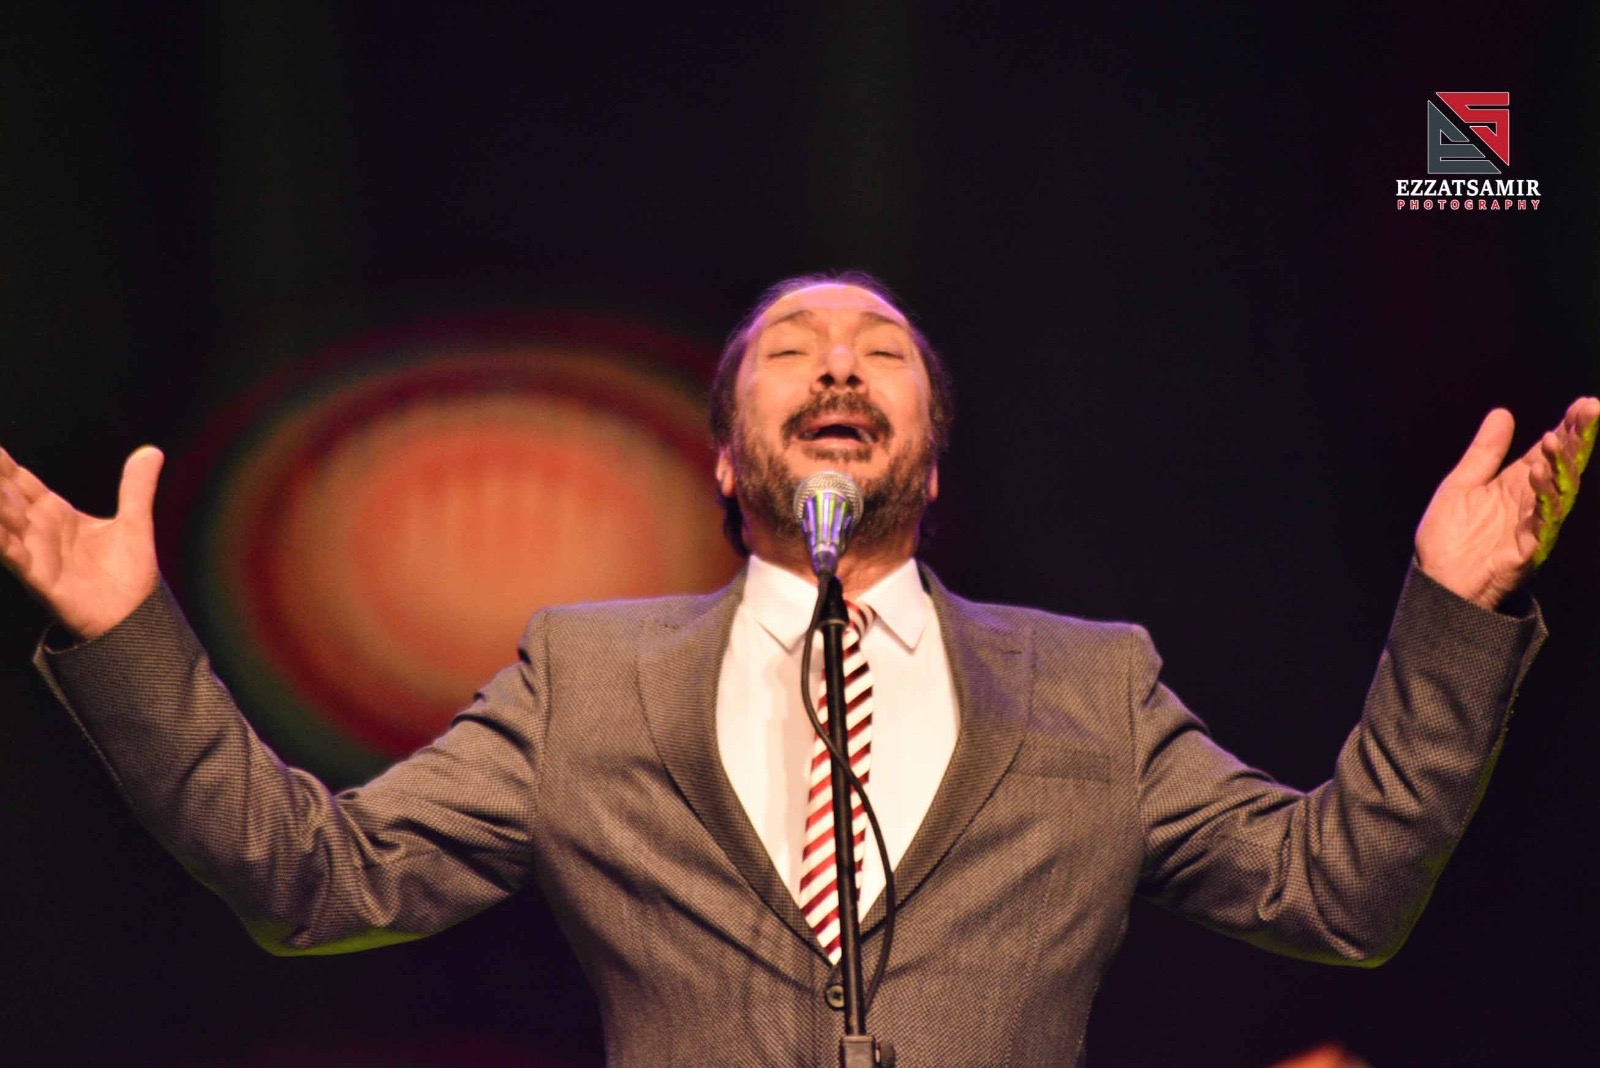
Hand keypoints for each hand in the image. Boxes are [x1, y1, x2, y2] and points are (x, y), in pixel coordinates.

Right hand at [0, 446, 164, 639]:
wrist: (134, 616)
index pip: (20, 481)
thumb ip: (137, 486)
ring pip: (2, 521)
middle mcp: (38, 530)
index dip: (2, 462)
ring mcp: (34, 552)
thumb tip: (152, 451)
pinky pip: (11, 554)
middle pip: (4, 496)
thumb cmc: (128, 574)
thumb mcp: (135, 522)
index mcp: (55, 513)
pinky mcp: (38, 576)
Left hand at [1415, 398, 1598, 609]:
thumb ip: (1484, 453)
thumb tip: (1502, 413)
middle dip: (1577, 438)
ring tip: (1554, 439)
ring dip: (1559, 465)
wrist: (1437, 583)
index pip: (1547, 451)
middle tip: (1590, 409)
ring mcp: (1531, 526)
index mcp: (1515, 485)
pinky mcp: (1526, 551)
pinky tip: (1538, 476)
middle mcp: (1529, 502)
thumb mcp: (1462, 485)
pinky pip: (1542, 524)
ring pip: (1558, 492)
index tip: (1585, 403)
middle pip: (1561, 466)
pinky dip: (1543, 501)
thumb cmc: (1450, 538)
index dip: (1567, 427)